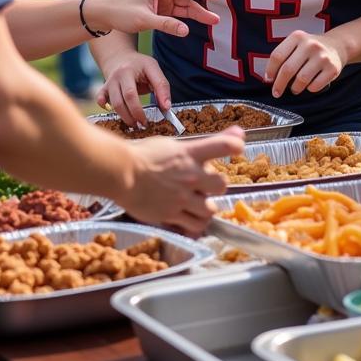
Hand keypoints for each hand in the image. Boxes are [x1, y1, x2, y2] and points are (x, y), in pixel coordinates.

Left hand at [88, 0, 220, 37]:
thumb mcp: (144, 19)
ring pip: (184, 7)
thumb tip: (186, 31)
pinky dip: (186, 19)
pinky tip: (197, 25)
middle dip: (203, 8)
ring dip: (197, 15)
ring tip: (213, 22)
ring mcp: (162, 1)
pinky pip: (177, 14)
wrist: (104, 15)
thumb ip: (166, 24)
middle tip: (217, 18)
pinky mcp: (160, 11)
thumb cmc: (121, 11)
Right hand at [96, 51, 170, 126]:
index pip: (135, 92)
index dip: (143, 107)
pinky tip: (116, 113)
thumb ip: (161, 86)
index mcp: (131, 70)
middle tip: (144, 124)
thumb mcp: (153, 69)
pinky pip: (100, 100)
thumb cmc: (139, 65)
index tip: (157, 115)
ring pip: (115, 104)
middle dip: (135, 114)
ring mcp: (109, 83)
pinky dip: (106, 108)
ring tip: (135, 124)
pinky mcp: (103, 89)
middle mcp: (118, 76)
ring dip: (125, 117)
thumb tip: (166, 107)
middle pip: (125, 99)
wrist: (119, 57)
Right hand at [122, 127, 244, 234]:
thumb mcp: (174, 144)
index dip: (235, 147)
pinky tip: (189, 217)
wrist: (120, 173)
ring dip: (206, 207)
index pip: (223, 146)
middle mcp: (190, 175)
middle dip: (216, 186)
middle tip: (206, 186)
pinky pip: (194, 226)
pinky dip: (195, 224)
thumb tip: (237, 135)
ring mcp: (181, 196)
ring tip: (196, 204)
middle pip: (222, 185)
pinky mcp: (171, 214)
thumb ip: (203, 144)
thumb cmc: (144, 155)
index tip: (239, 148)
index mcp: (189, 153)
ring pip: (210, 209)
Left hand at [263, 30, 344, 97]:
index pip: (277, 55)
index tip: (268, 80)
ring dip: (295, 88)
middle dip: (279, 84)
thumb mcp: (297, 44)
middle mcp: (310, 44)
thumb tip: (270, 78)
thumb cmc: (310, 49)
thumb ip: (284, 56)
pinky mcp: (332, 68)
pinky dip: (309, 89)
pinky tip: (309, 86)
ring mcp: (322, 56)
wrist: (337, 46)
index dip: (270, 70)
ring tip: (295, 89)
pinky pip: (315, 86)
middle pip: (288, 69)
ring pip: (301, 79)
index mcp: (297, 37)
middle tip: (276, 93)